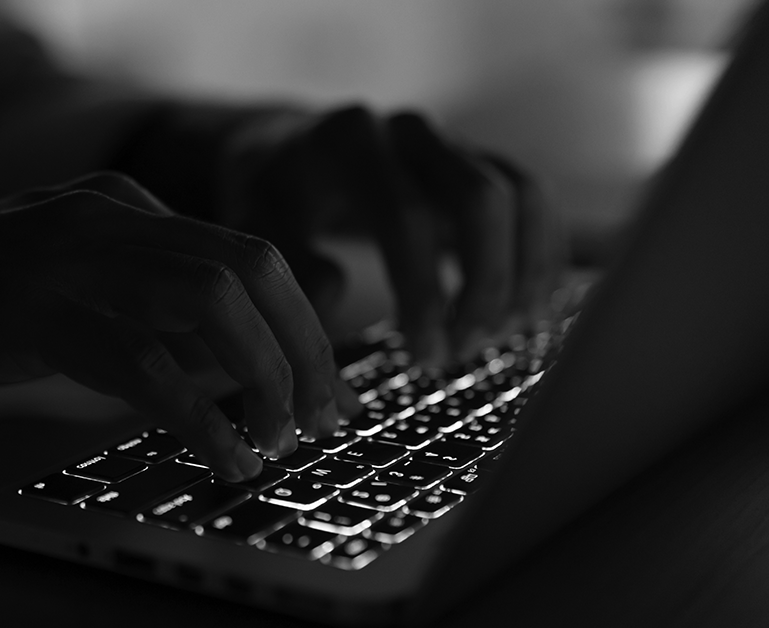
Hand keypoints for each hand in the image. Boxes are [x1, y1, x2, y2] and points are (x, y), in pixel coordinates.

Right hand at [0, 173, 358, 480]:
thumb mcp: (62, 296)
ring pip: (210, 301)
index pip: (245, 252)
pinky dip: (197, 414)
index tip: (323, 388)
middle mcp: (104, 215)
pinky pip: (140, 359)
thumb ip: (141, 313)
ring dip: (262, 378)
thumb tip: (234, 364)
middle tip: (323, 418)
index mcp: (118, 206)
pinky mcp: (27, 307)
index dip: (302, 324)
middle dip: (304, 349)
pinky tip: (220, 453)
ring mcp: (66, 255)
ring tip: (277, 440)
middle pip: (249, 267)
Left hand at [218, 106, 564, 364]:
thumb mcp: (257, 236)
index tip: (426, 356)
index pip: (406, 216)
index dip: (424, 293)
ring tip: (496, 337)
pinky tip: (522, 312)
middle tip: (463, 351)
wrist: (287, 156)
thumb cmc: (272, 202)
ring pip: (522, 196)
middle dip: (483, 285)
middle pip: (481, 199)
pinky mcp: (481, 161)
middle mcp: (409, 131)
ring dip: (522, 274)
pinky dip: (541, 258)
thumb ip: (289, 279)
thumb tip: (340, 323)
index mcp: (350, 141)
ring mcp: (451, 141)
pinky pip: (534, 202)